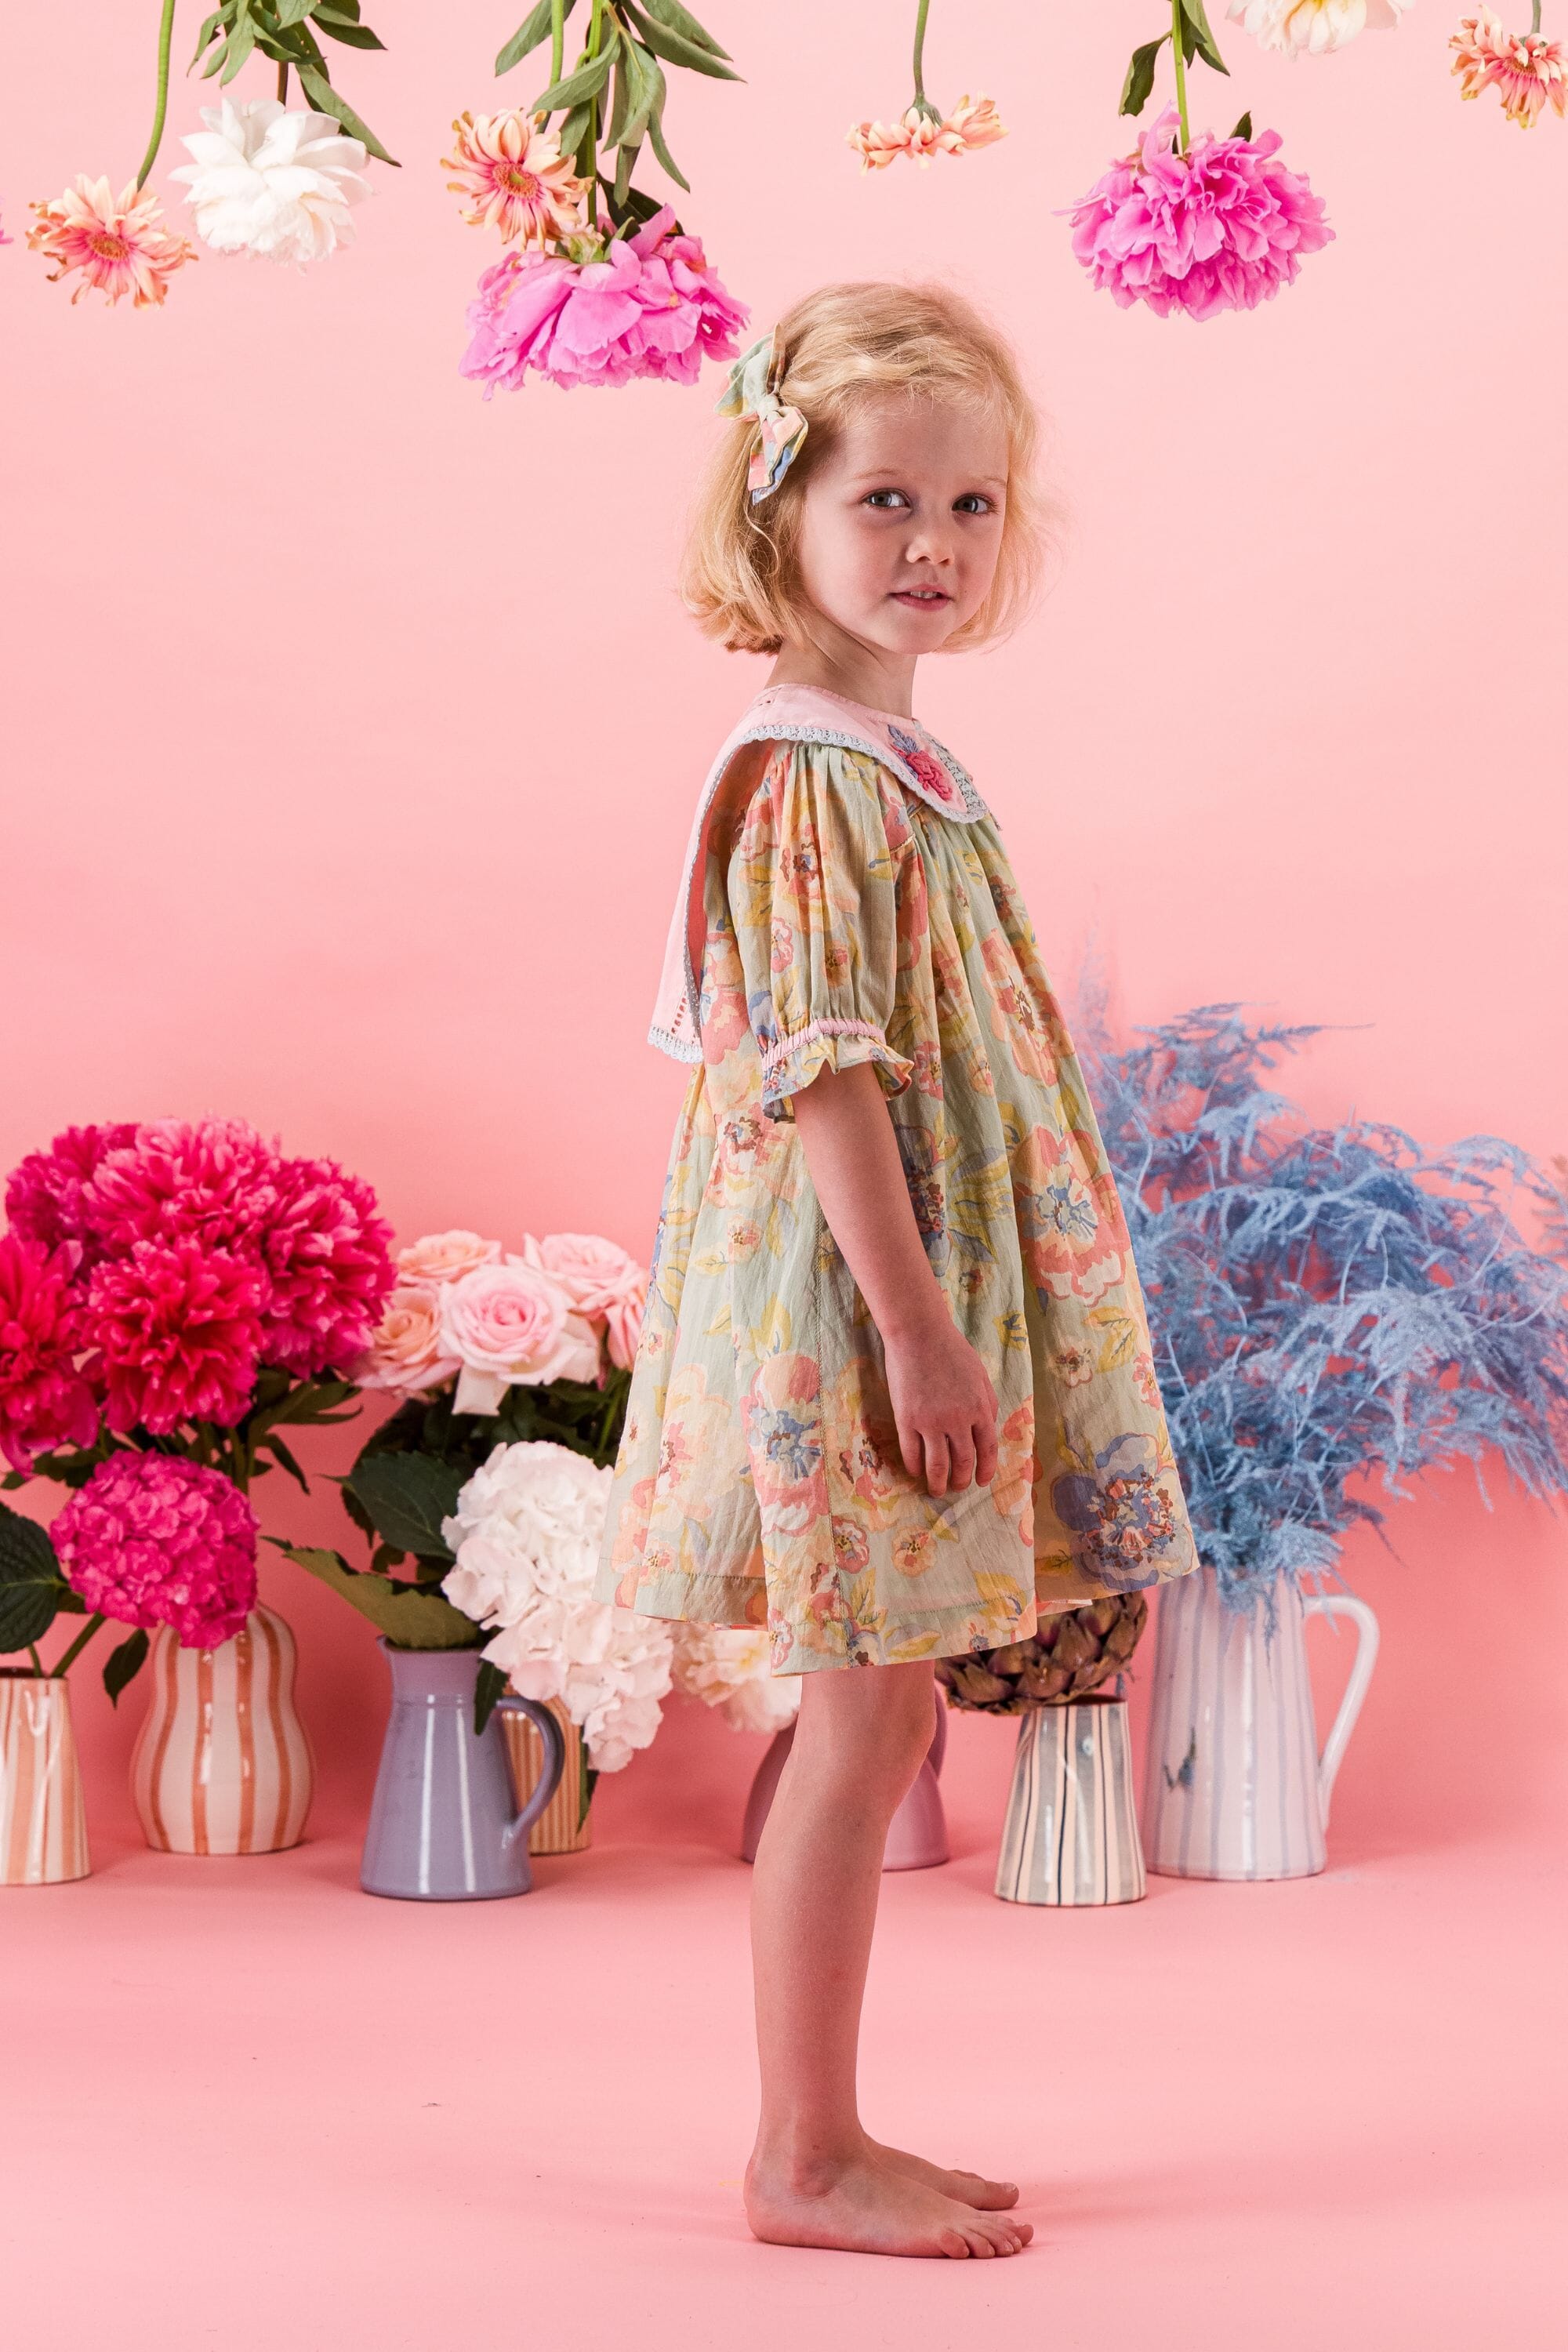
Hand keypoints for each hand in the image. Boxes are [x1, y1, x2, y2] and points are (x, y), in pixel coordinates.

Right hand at [883, 1315, 998, 1498]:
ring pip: (936, 1464)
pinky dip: (914, 1467)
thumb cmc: (951, 1350)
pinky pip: (911, 1452)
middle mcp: (957, 1420)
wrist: (919, 1333)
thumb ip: (987, 1402)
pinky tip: (915, 1471)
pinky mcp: (906, 1419)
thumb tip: (988, 1426)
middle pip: (962, 1461)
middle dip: (960, 1480)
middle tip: (956, 1488)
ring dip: (937, 1482)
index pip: (986, 1450)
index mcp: (979, 1409)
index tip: (981, 1482)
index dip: (985, 1470)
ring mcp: (930, 1421)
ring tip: (936, 1490)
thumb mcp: (980, 1375)